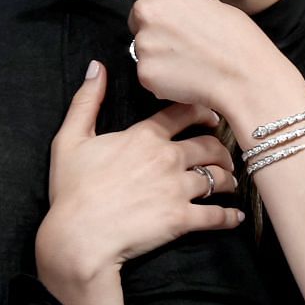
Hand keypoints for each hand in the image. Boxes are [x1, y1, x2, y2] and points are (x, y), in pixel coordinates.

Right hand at [38, 59, 241, 285]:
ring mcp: (177, 189)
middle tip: (224, 154)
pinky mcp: (182, 219)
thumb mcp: (69, 139)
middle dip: (221, 148)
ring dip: (227, 179)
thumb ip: (85, 101)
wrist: (79, 236)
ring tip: (229, 183)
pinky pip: (216, 215)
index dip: (202, 111)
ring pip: (218, 178)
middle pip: (209, 145)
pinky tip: (235, 216)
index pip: (183, 114)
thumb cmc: (72, 190)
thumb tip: (96, 67)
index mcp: (144, 136)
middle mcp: (167, 158)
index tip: (212, 116)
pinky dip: (229, 216)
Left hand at [47, 0, 293, 120]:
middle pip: (137, 20)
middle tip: (191, 40)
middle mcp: (145, 9)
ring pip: (142, 49)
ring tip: (194, 59)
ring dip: (161, 56)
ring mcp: (142, 41)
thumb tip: (157, 22)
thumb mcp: (204, 4)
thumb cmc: (236, 39)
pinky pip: (147, 75)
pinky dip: (163, 79)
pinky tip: (187, 77)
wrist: (247, 74)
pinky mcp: (142, 71)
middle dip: (156, 30)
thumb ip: (173, 5)